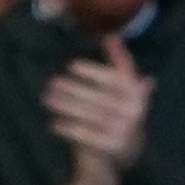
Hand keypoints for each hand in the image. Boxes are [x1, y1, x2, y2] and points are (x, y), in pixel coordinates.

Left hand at [43, 39, 151, 172]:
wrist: (129, 148)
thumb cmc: (121, 108)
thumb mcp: (126, 86)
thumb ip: (120, 62)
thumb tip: (111, 36)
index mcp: (137, 94)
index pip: (115, 79)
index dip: (93, 71)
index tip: (71, 66)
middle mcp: (133, 111)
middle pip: (99, 97)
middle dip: (73, 89)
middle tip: (52, 83)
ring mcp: (123, 129)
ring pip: (90, 115)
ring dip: (66, 106)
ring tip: (47, 99)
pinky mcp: (112, 145)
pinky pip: (86, 135)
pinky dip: (69, 129)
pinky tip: (54, 123)